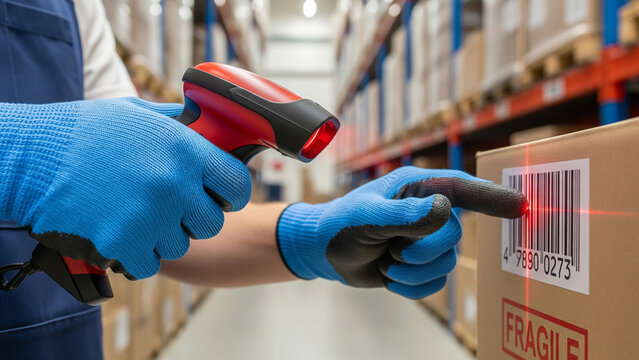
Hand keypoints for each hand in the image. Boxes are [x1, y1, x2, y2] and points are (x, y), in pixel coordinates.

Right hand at [0, 98, 250, 278]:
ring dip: (162, 235)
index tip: (220, 197)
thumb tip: (206, 126)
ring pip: (180, 245)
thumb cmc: (83, 132)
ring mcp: (149, 217)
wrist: (30, 157)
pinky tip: (119, 232)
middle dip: (194, 218)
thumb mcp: (137, 114)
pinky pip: (149, 263)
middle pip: (211, 222)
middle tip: (169, 208)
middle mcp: (174, 184)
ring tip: (134, 214)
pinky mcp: (123, 244)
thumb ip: (179, 125)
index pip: (237, 185)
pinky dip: (136, 254)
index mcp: (185, 150)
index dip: (230, 193)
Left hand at [276, 166, 525, 298]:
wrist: (324, 252)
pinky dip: (411, 286)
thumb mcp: (368, 216)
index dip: (494, 197)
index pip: (463, 189)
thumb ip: (404, 214)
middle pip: (453, 236)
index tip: (523, 206)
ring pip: (446, 263)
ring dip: (412, 271)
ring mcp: (425, 239)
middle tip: (392, 251)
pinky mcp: (421, 264)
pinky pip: (435, 284)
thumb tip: (443, 210)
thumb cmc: (341, 224)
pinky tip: (389, 276)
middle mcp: (427, 211)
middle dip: (422, 251)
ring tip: (386, 261)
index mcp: (417, 188)